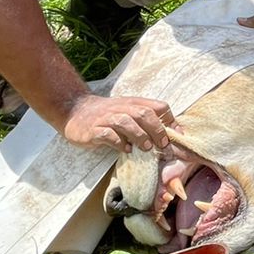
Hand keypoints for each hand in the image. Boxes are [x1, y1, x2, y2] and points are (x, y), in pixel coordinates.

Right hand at [61, 91, 175, 151]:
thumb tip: (170, 136)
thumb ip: (146, 121)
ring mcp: (107, 118)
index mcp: (134, 104)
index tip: (177, 136)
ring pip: (126, 122)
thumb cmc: (107, 115)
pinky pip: (107, 134)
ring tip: (146, 148)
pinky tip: (125, 149)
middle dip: (157, 129)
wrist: (75, 111)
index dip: (171, 120)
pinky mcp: (94, 129)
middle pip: (144, 113)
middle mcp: (121, 108)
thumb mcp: (128, 112)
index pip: (158, 106)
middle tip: (163, 145)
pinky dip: (118, 142)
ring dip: (139, 135)